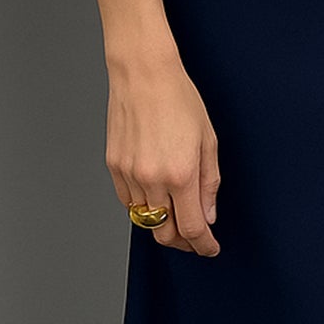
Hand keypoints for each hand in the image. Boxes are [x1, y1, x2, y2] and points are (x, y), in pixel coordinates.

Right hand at [106, 49, 220, 257]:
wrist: (143, 75)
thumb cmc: (179, 100)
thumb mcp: (208, 141)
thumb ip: (209, 184)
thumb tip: (207, 216)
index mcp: (181, 174)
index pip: (191, 228)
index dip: (203, 245)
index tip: (210, 248)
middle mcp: (152, 179)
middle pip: (164, 233)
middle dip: (183, 243)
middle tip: (195, 239)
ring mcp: (129, 175)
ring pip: (145, 219)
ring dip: (163, 223)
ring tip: (177, 213)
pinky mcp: (114, 167)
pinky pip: (128, 201)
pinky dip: (143, 206)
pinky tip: (156, 196)